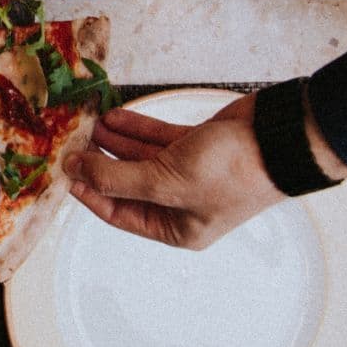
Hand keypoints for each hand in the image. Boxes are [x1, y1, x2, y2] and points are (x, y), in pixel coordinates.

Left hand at [64, 97, 286, 249]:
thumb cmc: (231, 171)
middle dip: (101, 163)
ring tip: (90, 125)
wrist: (278, 138)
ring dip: (114, 142)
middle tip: (74, 143)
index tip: (67, 172)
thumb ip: (116, 178)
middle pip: (127, 183)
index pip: (118, 213)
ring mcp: (189, 174)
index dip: (90, 192)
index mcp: (177, 228)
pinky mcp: (196, 147)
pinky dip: (135, 129)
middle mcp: (181, 204)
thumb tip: (77, 171)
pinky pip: (156, 139)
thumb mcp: (164, 181)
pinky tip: (112, 117)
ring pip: (139, 158)